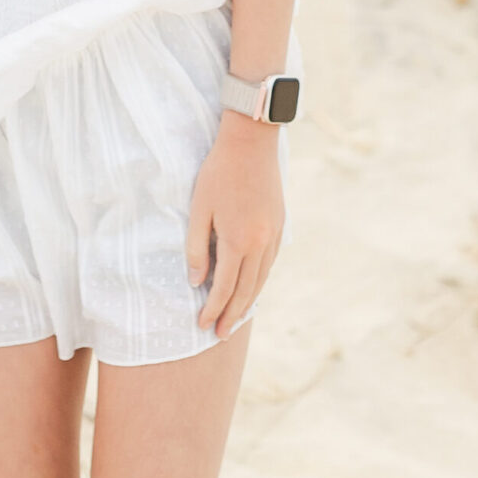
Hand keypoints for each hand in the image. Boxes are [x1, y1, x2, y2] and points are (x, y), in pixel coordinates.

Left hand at [188, 119, 282, 338]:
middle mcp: (261, 244)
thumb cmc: (218, 173)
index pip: (225, 287)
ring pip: (261, 279)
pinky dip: (260, 281)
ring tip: (235, 318)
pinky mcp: (281, 226)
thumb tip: (197, 281)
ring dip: (248, 302)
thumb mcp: (198, 208)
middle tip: (220, 334)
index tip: (203, 325)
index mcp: (239, 241)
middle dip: (232, 315)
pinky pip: (270, 264)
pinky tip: (252, 287)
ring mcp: (275, 236)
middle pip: (247, 290)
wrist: (251, 143)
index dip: (213, 309)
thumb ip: (196, 247)